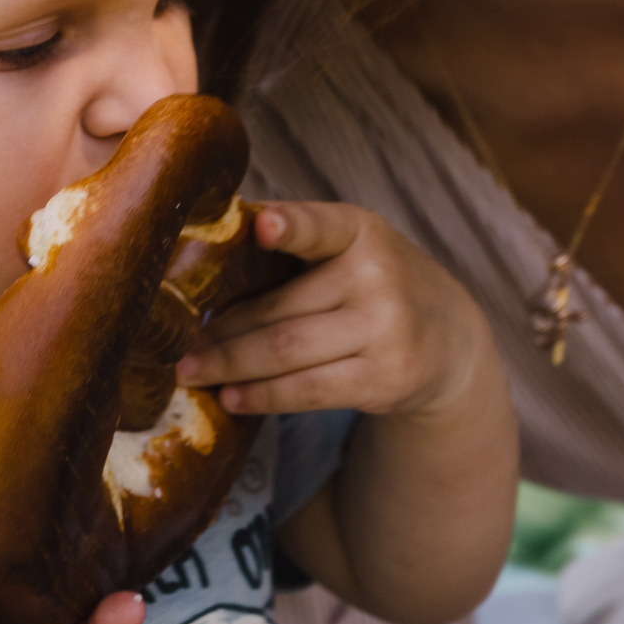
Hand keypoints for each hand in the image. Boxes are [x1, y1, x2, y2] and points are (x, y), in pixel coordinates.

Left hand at [177, 201, 493, 421]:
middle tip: (174, 343)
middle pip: (278, 309)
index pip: (319, 226)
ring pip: (285, 352)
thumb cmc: (370, 281)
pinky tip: (231, 397)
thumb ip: (293, 240)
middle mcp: (378, 276)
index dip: (290, 226)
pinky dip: (261, 396)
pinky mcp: (386, 379)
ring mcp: (386, 330)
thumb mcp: (348, 245)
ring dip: (229, 365)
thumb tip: (205, 250)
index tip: (261, 226)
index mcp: (359, 230)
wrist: (448, 337)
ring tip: (191, 371)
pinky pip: (308, 391)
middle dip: (220, 329)